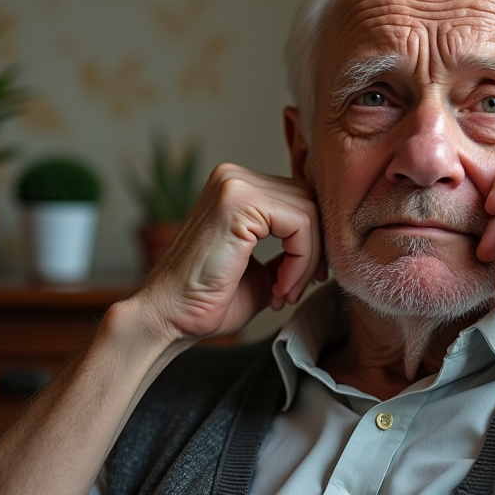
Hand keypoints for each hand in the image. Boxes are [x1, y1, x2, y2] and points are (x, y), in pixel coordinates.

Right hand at [132, 164, 325, 347]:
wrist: (167, 318)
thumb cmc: (207, 301)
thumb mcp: (262, 270)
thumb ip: (289, 250)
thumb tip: (328, 246)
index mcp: (236, 187)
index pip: (300, 200)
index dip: (312, 242)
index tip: (301, 281)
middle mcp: (233, 177)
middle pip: (309, 201)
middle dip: (314, 250)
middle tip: (295, 289)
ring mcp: (234, 185)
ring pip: (309, 211)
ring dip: (308, 259)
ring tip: (284, 292)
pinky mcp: (239, 202)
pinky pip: (300, 224)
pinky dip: (301, 260)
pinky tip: (279, 288)